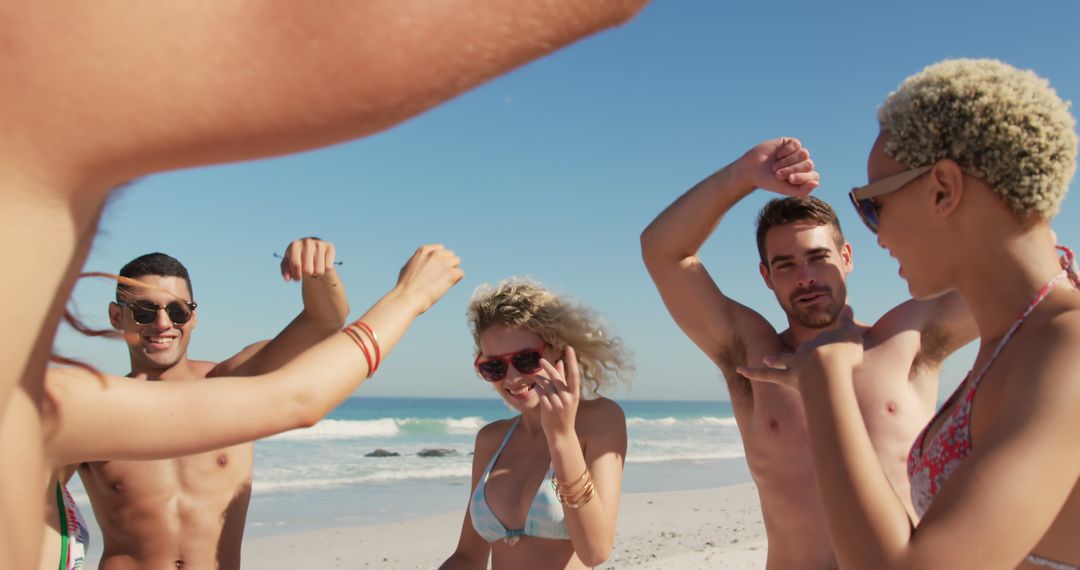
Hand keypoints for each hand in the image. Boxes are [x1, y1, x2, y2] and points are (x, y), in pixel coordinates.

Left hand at [280, 237, 336, 280]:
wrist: (311, 250)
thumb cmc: (298, 258)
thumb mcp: (288, 264)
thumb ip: (285, 271)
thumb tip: (287, 279)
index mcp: (294, 245)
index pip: (296, 265)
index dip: (296, 276)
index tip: (297, 278)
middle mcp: (307, 242)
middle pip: (307, 270)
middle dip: (306, 275)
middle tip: (306, 273)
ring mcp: (319, 244)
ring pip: (319, 271)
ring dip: (316, 274)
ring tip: (313, 268)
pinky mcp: (330, 247)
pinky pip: (328, 267)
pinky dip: (325, 270)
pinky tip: (321, 264)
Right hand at [394, 244, 463, 314]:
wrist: (408, 298)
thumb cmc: (404, 287)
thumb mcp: (408, 267)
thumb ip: (418, 262)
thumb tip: (421, 263)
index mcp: (423, 251)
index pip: (440, 249)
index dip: (440, 259)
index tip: (437, 268)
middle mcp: (434, 254)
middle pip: (450, 254)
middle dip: (448, 264)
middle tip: (442, 276)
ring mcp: (443, 263)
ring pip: (457, 261)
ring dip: (453, 270)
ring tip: (445, 281)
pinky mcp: (450, 273)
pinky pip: (460, 273)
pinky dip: (456, 279)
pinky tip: (448, 285)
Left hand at [535, 346, 580, 439]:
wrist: (561, 433)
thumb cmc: (564, 412)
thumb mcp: (567, 396)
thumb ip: (562, 379)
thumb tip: (560, 362)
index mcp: (575, 393)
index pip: (574, 373)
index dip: (572, 360)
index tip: (569, 348)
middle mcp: (568, 397)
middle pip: (556, 378)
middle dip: (548, 367)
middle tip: (540, 360)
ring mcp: (558, 403)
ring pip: (546, 385)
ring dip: (540, 379)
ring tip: (536, 377)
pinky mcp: (548, 408)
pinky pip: (540, 392)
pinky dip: (538, 388)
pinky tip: (537, 388)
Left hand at [737, 324, 862, 390]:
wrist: (827, 368)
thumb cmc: (842, 353)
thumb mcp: (850, 335)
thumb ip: (848, 322)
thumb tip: (849, 306)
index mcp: (821, 344)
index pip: (824, 344)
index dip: (829, 346)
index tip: (833, 346)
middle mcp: (805, 353)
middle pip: (801, 352)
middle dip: (799, 353)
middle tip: (797, 354)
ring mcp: (795, 366)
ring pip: (782, 361)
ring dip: (775, 360)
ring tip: (767, 359)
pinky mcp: (787, 378)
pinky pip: (767, 375)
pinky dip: (753, 372)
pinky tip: (740, 370)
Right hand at [739, 137, 819, 196]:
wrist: (751, 169)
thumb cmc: (768, 181)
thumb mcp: (785, 189)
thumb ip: (801, 191)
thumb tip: (817, 183)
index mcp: (804, 177)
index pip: (814, 176)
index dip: (802, 177)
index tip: (789, 180)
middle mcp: (803, 164)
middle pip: (809, 164)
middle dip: (792, 169)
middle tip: (777, 174)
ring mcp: (798, 153)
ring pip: (804, 154)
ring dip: (788, 161)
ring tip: (775, 166)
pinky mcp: (791, 143)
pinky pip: (797, 145)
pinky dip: (786, 151)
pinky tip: (778, 155)